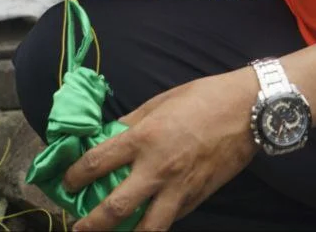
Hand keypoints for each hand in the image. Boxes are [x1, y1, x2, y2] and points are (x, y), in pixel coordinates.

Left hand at [63, 71, 259, 230]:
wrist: (248, 110)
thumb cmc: (204, 98)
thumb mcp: (161, 102)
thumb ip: (133, 123)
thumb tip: (109, 137)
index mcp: (144, 138)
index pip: (97, 163)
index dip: (75, 176)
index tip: (67, 182)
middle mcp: (157, 169)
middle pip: (114, 209)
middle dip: (90, 224)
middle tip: (77, 228)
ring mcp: (179, 188)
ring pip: (146, 229)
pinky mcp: (197, 198)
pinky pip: (171, 218)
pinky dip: (155, 224)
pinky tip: (145, 223)